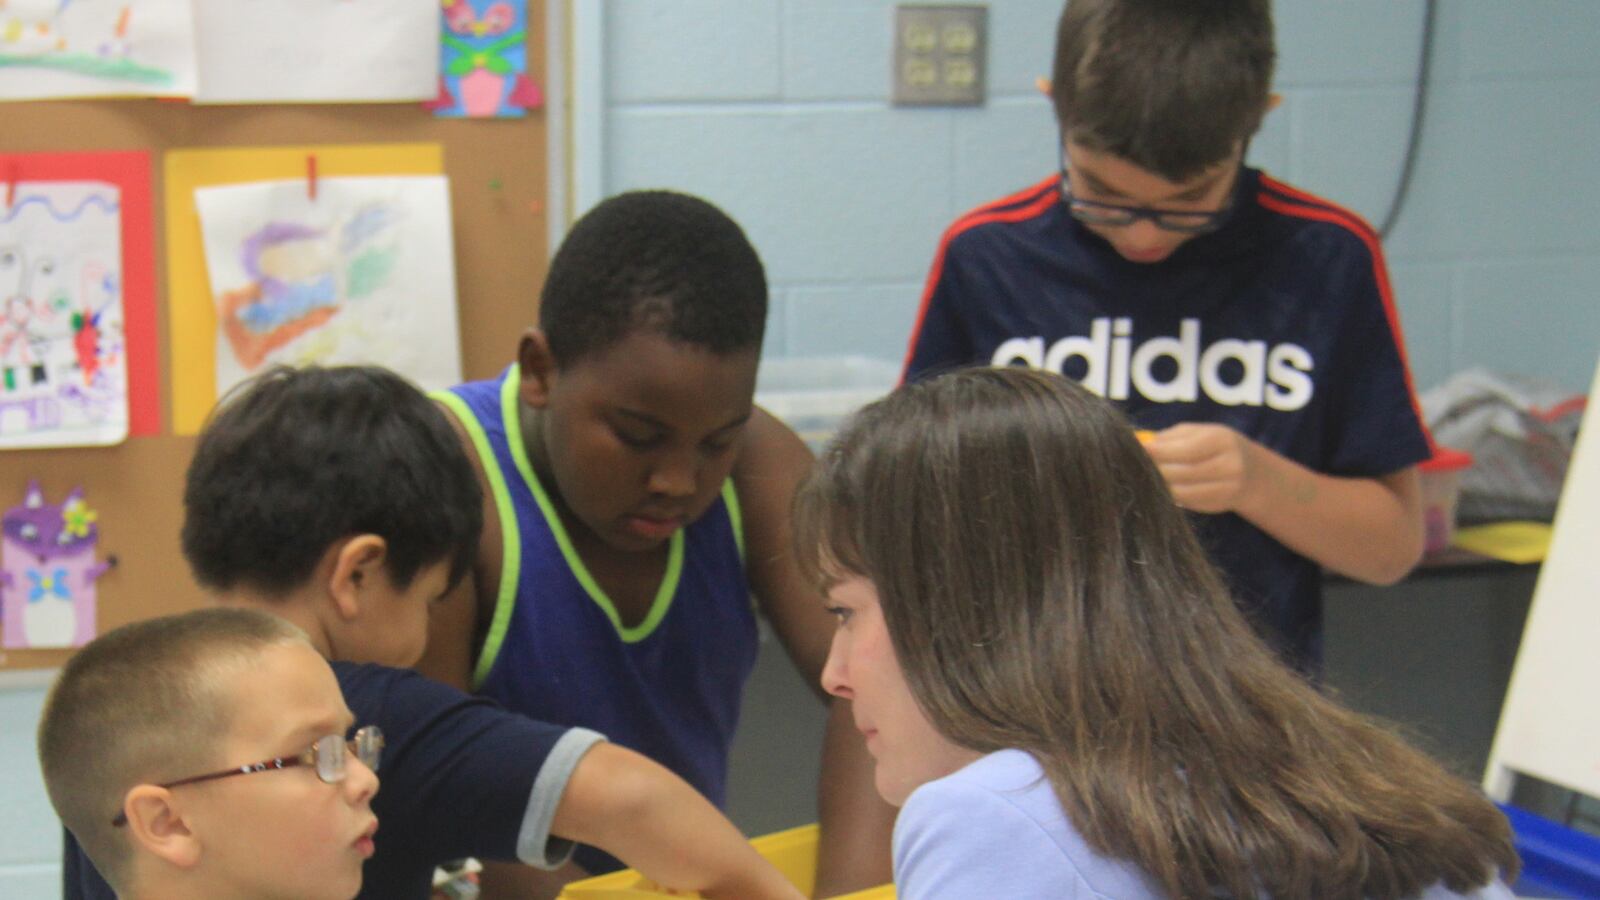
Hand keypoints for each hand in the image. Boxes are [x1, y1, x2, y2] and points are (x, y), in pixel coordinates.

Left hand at [1143, 422, 1258, 513]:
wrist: (1252, 473)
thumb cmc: (1214, 446)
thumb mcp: (1197, 432)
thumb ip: (1170, 438)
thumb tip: (1139, 444)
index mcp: (1221, 440)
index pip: (1185, 449)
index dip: (1158, 452)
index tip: (1136, 451)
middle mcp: (1229, 465)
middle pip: (1182, 473)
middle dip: (1155, 470)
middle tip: (1133, 467)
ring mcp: (1226, 489)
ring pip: (1182, 492)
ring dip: (1159, 486)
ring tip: (1143, 478)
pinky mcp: (1218, 506)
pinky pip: (1187, 503)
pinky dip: (1171, 496)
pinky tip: (1160, 489)